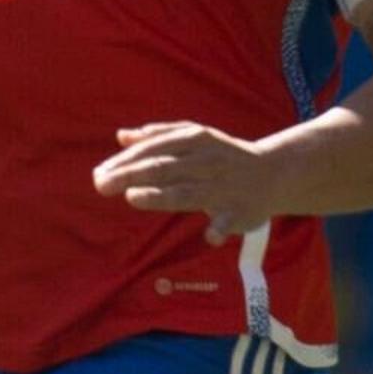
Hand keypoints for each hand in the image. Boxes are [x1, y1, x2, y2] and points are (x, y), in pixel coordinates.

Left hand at [92, 122, 282, 243]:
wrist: (273, 172)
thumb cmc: (221, 155)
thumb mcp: (193, 137)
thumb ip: (157, 137)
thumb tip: (122, 136)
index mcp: (196, 140)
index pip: (154, 150)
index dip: (125, 161)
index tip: (99, 173)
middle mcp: (208, 161)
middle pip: (165, 169)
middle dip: (132, 176)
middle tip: (101, 185)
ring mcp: (224, 186)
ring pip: (189, 192)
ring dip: (162, 196)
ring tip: (133, 198)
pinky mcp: (240, 210)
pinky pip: (229, 221)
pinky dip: (220, 229)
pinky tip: (208, 237)